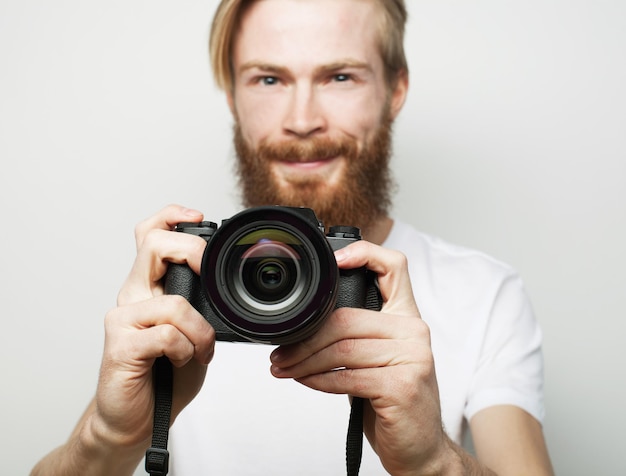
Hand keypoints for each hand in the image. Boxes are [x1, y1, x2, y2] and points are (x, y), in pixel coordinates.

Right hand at [93, 205, 214, 451]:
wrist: (138, 419)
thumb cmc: (167, 374)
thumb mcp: (192, 330)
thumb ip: (199, 303)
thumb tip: (224, 283)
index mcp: (149, 287)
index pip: (150, 235)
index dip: (171, 217)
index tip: (198, 217)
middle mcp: (133, 296)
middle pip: (152, 245)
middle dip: (191, 253)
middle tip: (207, 277)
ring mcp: (123, 319)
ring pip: (173, 302)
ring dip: (200, 331)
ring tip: (200, 350)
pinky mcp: (120, 346)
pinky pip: (167, 334)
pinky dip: (186, 349)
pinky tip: (182, 361)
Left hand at [269, 240, 447, 474]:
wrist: (421, 447)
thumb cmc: (394, 400)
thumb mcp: (378, 358)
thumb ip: (356, 335)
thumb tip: (305, 326)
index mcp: (407, 316)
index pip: (394, 267)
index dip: (364, 254)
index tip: (334, 261)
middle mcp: (414, 331)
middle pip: (345, 318)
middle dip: (304, 339)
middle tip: (281, 354)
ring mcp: (413, 358)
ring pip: (341, 349)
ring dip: (304, 362)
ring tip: (286, 370)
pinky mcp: (402, 386)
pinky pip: (346, 377)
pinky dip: (319, 381)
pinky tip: (309, 382)